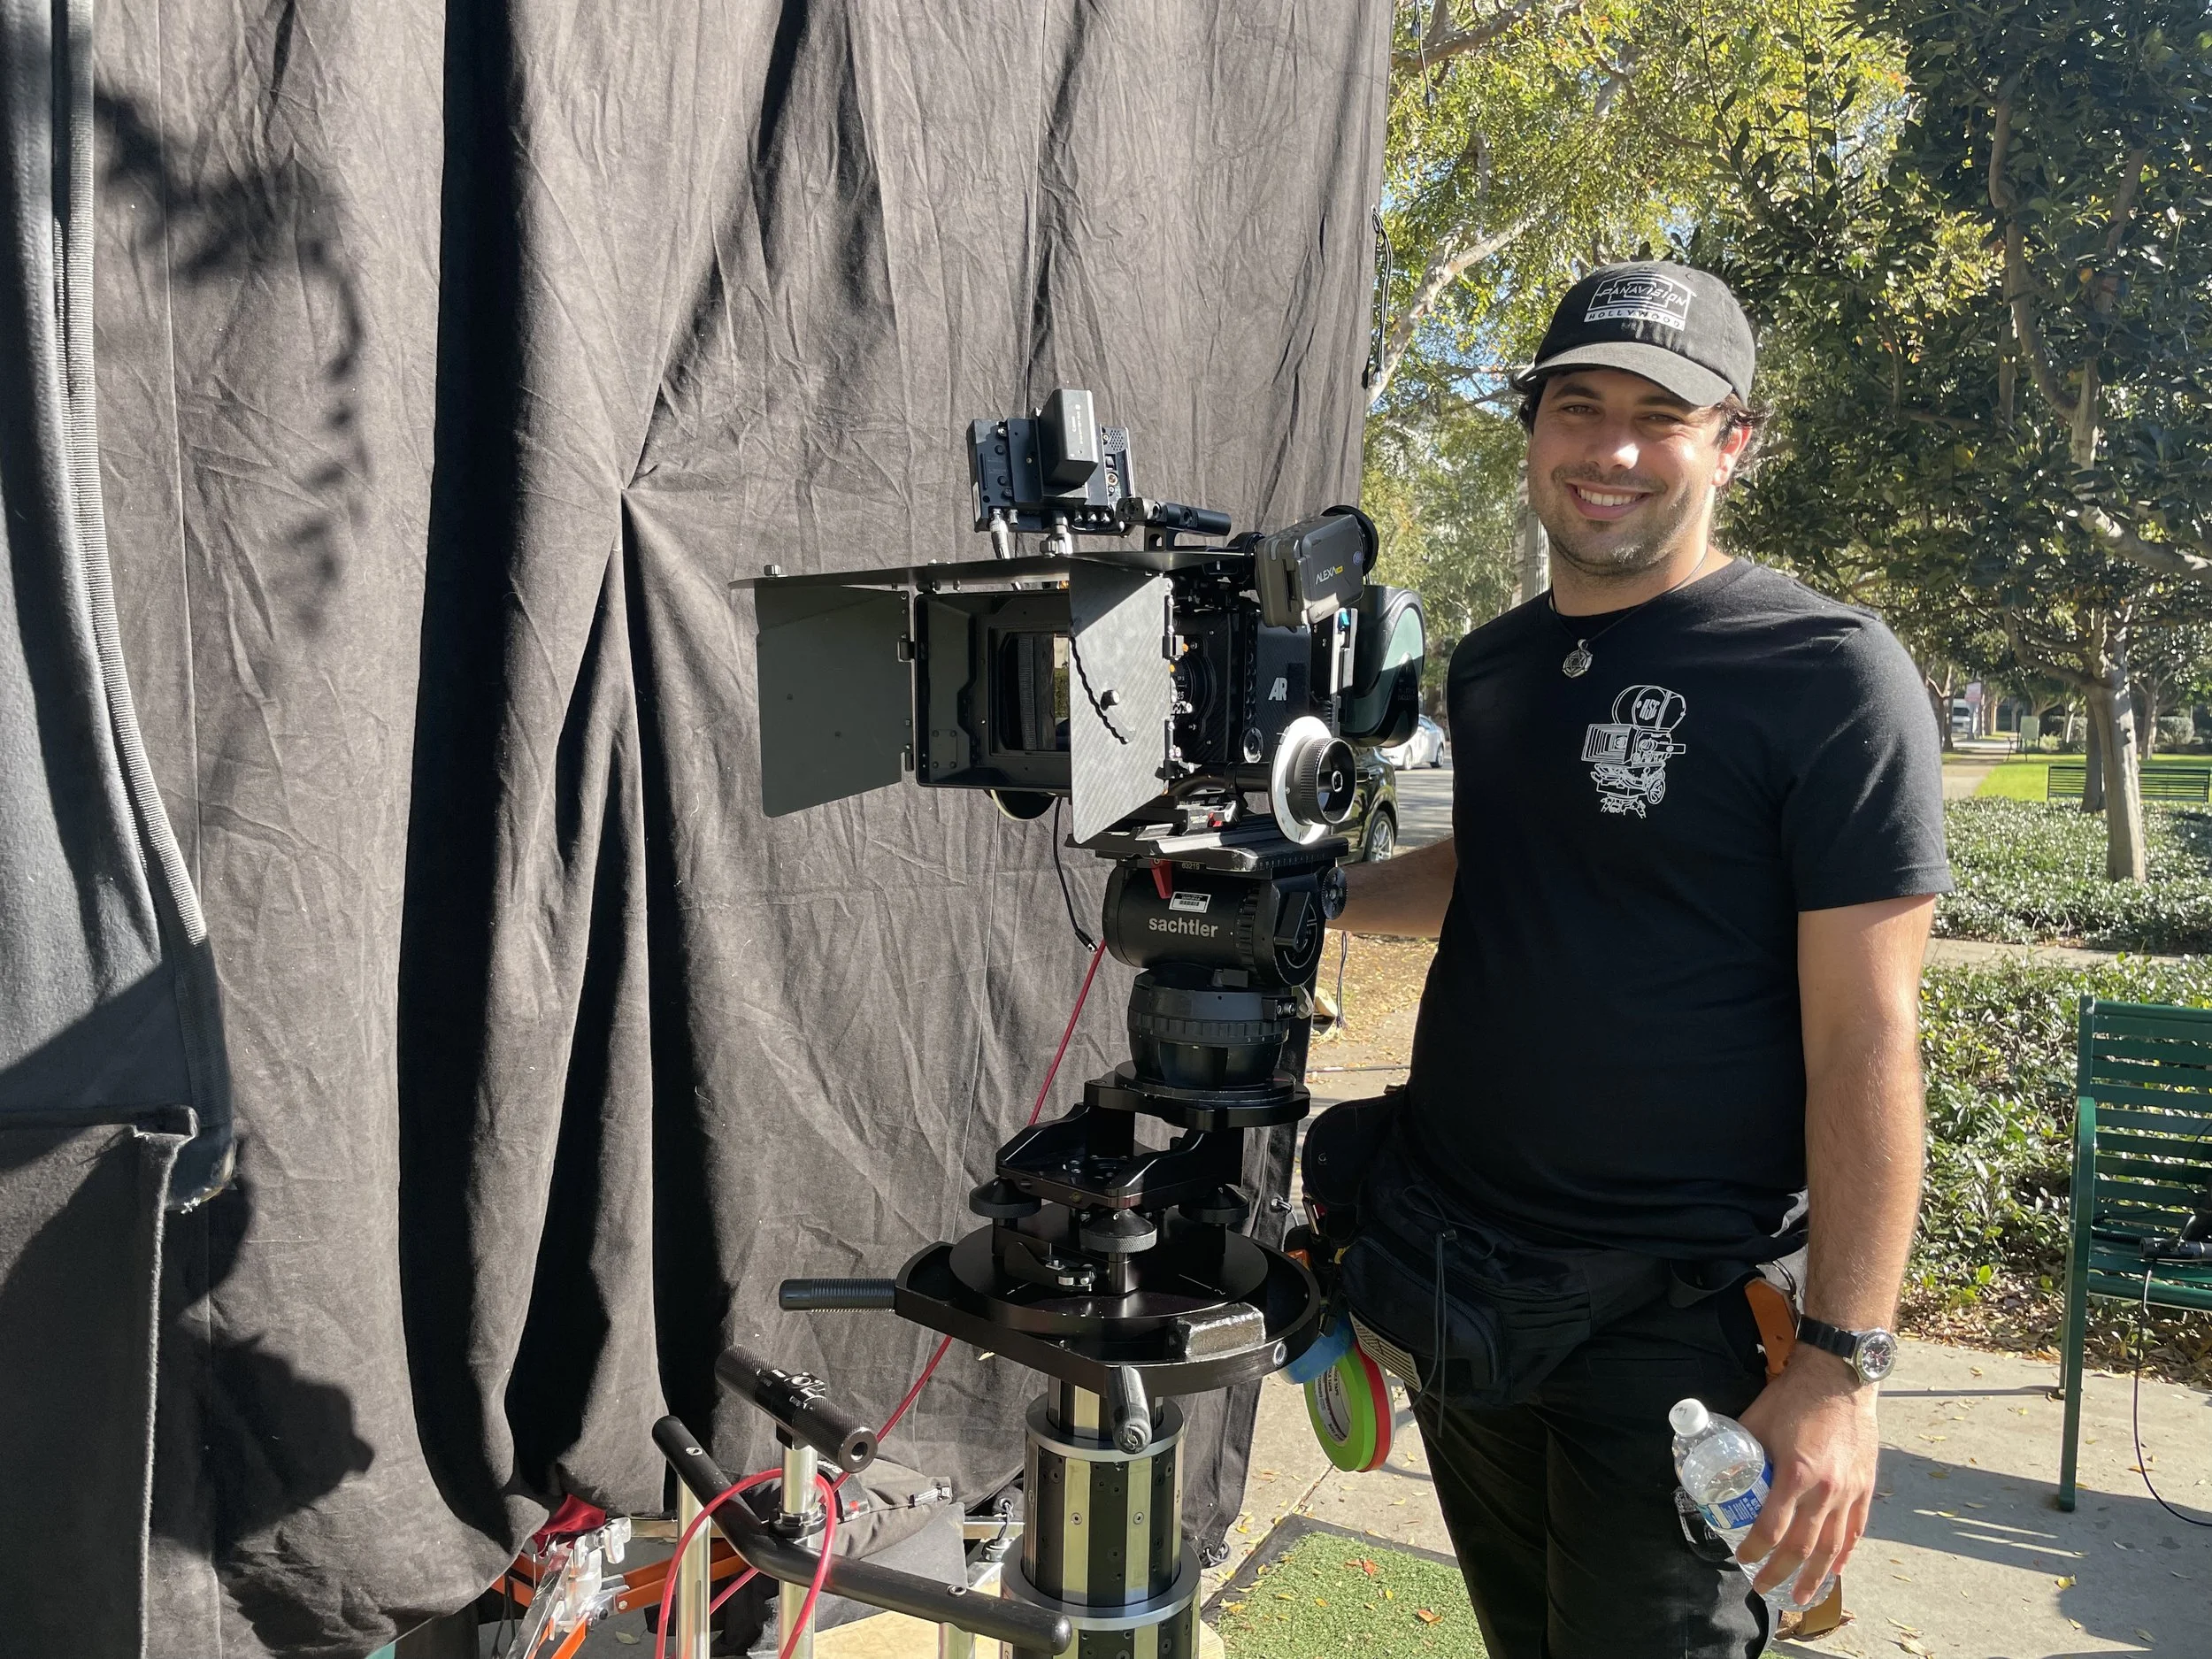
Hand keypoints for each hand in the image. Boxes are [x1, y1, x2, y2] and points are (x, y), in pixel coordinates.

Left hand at [1733, 1348, 1879, 1603]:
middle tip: (1762, 1587)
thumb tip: (1715, 1468)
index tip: (1742, 1558)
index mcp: (1795, 1473)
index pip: (1771, 1527)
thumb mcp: (1756, 1421)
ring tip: (1801, 1596)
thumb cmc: (1794, 1397)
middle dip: (1780, 1572)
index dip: (1754, 1548)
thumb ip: (1740, 1450)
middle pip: (1802, 1546)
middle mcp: (1825, 1489)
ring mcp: (1849, 1491)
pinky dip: (1845, 1554)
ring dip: (1815, 1577)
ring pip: (1832, 1547)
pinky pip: (1856, 1530)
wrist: (1839, 1378)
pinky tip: (1835, 1570)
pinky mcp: (1864, 1486)